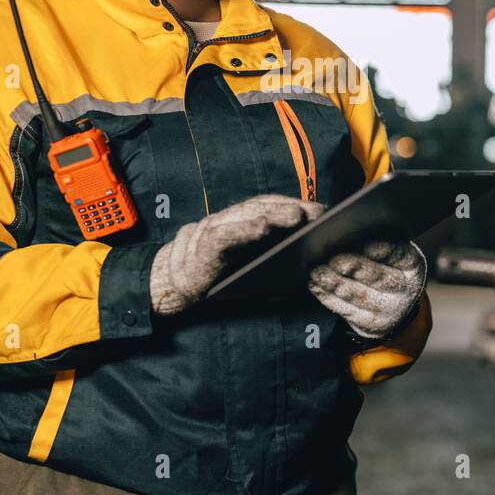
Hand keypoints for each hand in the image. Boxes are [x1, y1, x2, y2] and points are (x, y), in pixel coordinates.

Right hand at [149, 194, 324, 313]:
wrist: (173, 287)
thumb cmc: (216, 280)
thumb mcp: (252, 273)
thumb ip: (274, 265)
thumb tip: (307, 265)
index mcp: (241, 224)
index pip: (271, 209)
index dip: (295, 207)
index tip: (321, 211)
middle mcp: (229, 221)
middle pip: (263, 208)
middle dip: (290, 208)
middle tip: (316, 212)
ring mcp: (214, 229)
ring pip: (246, 216)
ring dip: (273, 214)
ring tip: (296, 215)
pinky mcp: (203, 246)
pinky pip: (226, 234)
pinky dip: (244, 229)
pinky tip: (262, 228)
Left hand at [308, 240, 426, 339]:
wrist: (391, 305)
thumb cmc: (384, 266)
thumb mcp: (389, 252)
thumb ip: (373, 239)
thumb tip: (345, 228)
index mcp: (412, 265)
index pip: (401, 256)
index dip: (382, 250)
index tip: (364, 245)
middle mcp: (404, 289)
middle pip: (379, 278)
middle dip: (355, 267)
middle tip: (334, 259)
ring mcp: (388, 310)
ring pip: (358, 295)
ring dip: (334, 282)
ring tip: (317, 271)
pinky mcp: (369, 324)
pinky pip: (345, 309)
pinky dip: (327, 296)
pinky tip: (315, 285)